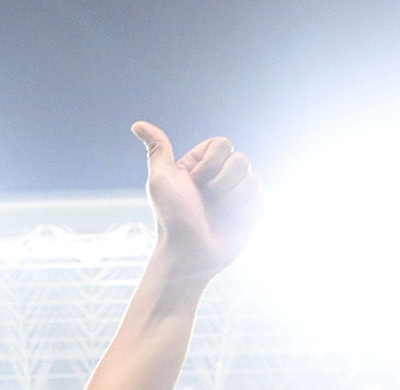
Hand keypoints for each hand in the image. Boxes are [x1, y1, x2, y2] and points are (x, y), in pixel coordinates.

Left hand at [134, 122, 263, 280]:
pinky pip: (262, 200)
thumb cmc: (171, 219)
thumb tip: (137, 125)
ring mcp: (236, 194)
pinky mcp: (250, 213)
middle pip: (242, 159)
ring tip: (218, 214)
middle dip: (223, 183)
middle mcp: (220, 176)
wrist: (188, 256)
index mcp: (201, 164)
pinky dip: (246, 213)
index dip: (211, 164)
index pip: (223, 143)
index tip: (194, 183)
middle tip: (207, 201)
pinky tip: (230, 223)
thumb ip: (158, 149)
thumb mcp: (161, 180)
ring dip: (233, 200)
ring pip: (254, 180)